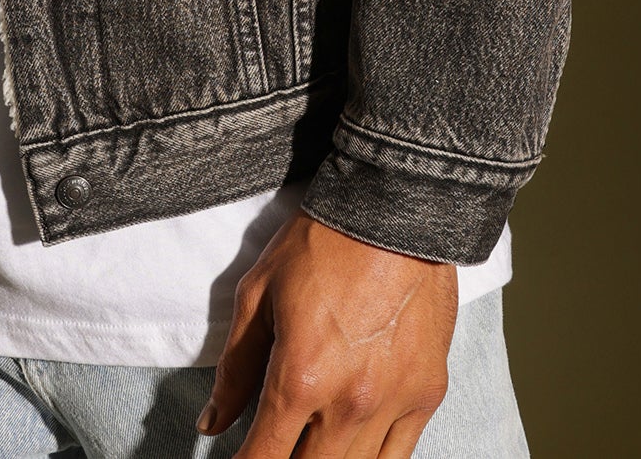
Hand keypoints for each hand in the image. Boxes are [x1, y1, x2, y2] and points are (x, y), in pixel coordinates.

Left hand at [201, 212, 457, 457]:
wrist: (393, 208)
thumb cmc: (321, 242)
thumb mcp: (258, 293)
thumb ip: (234, 367)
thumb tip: (212, 423)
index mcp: (300, 378)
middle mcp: (349, 403)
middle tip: (273, 451)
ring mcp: (394, 403)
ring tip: (308, 447)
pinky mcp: (428, 393)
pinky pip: (399, 458)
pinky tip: (351, 449)